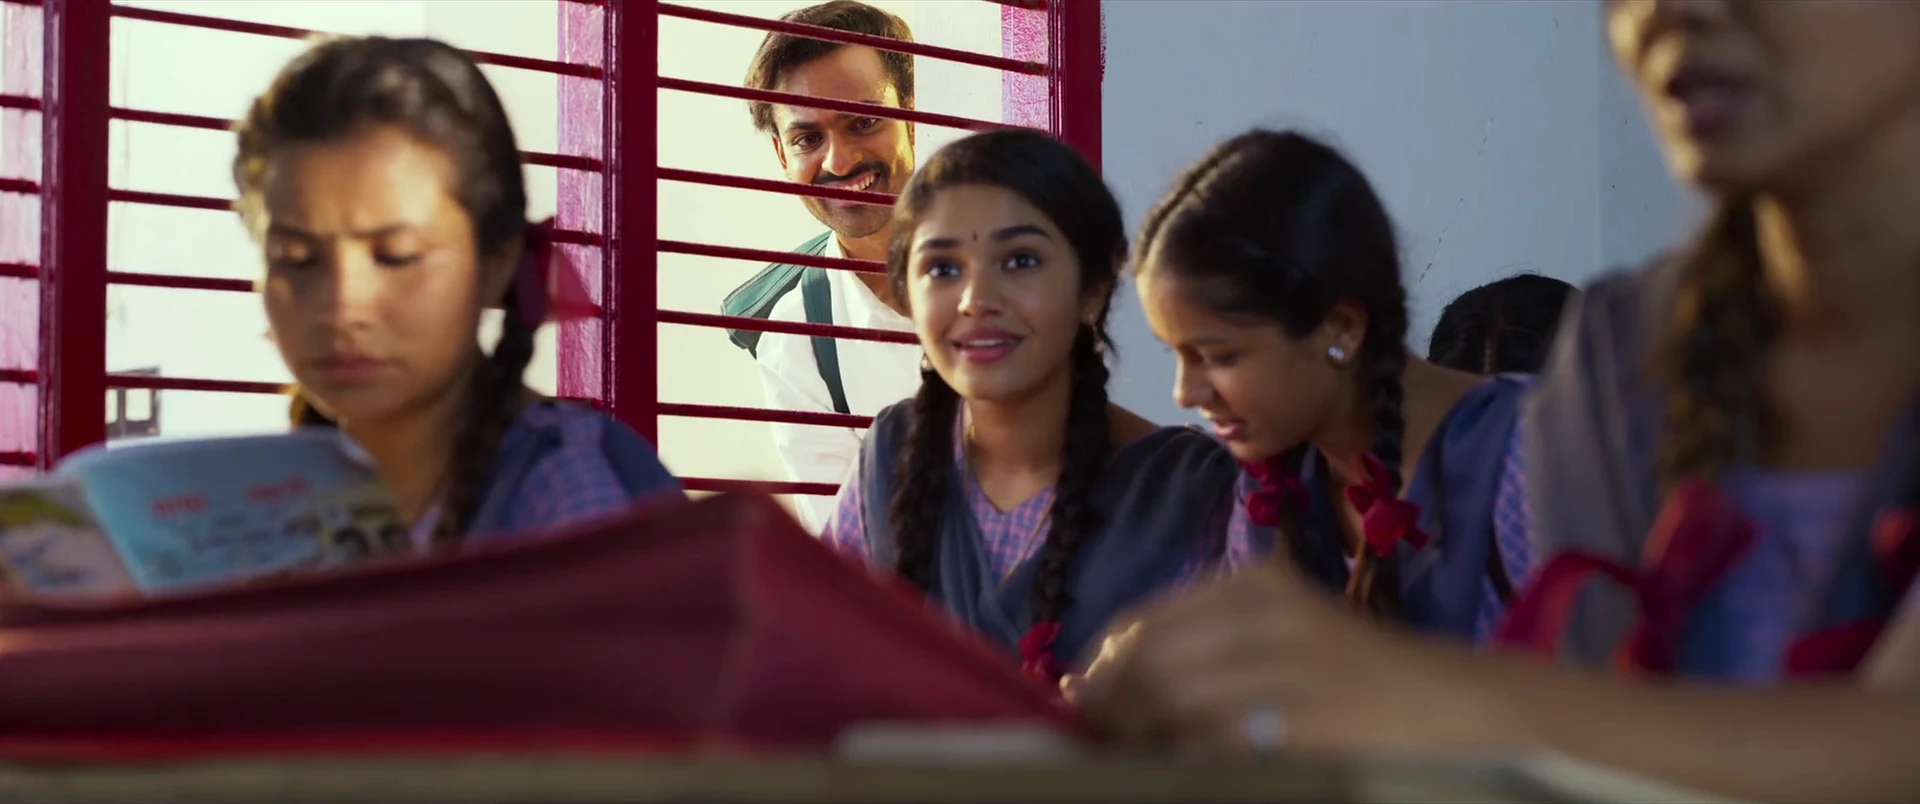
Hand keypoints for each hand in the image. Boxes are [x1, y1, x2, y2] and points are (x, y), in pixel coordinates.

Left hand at [1071, 563, 1516, 754]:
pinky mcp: (1304, 725)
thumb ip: (1202, 654)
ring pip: (1172, 707)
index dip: (1098, 675)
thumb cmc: (1357, 685)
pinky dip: (1189, 764)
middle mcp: (1267, 613)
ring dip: (1145, 742)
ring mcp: (1286, 667)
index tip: (1081, 713)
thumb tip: (1100, 694)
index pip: (1138, 629)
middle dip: (1111, 713)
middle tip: (1104, 748)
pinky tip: (1197, 772)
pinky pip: (1216, 751)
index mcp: (1253, 587)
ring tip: (1148, 762)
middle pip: (1146, 665)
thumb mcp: (1280, 641)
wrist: (1463, 714)